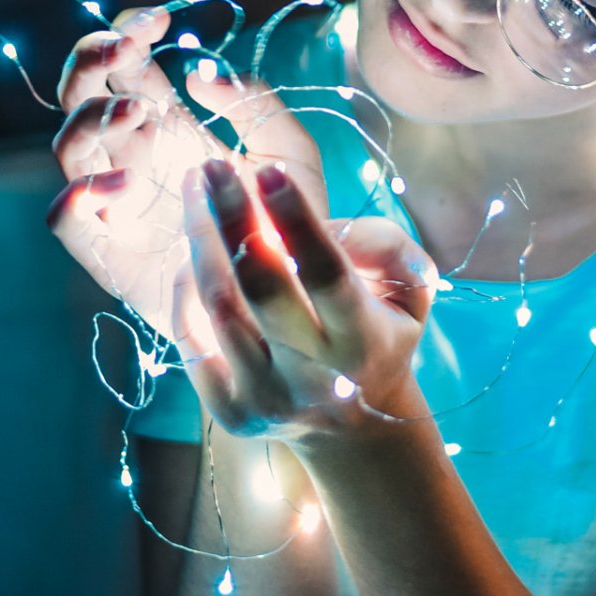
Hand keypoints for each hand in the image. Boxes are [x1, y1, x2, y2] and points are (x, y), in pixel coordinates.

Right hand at [44, 5, 331, 341]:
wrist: (295, 301)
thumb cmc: (289, 224)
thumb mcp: (291, 152)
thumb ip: (256, 101)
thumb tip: (199, 72)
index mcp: (165, 123)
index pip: (122, 63)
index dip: (127, 32)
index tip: (160, 20)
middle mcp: (131, 156)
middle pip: (80, 94)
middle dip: (92, 60)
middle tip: (128, 48)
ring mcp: (116, 203)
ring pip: (69, 147)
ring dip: (93, 118)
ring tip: (140, 113)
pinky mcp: (111, 252)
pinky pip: (66, 221)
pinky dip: (77, 196)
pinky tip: (119, 185)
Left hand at [177, 158, 435, 445]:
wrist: (352, 429)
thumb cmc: (379, 334)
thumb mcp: (410, 292)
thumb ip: (389, 247)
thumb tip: (334, 226)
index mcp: (364, 343)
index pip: (326, 273)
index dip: (295, 220)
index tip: (268, 170)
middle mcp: (315, 379)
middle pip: (260, 287)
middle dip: (231, 217)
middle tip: (211, 166)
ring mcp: (267, 399)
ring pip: (216, 307)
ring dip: (200, 238)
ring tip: (196, 189)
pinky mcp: (228, 412)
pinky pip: (189, 336)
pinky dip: (185, 285)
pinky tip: (191, 245)